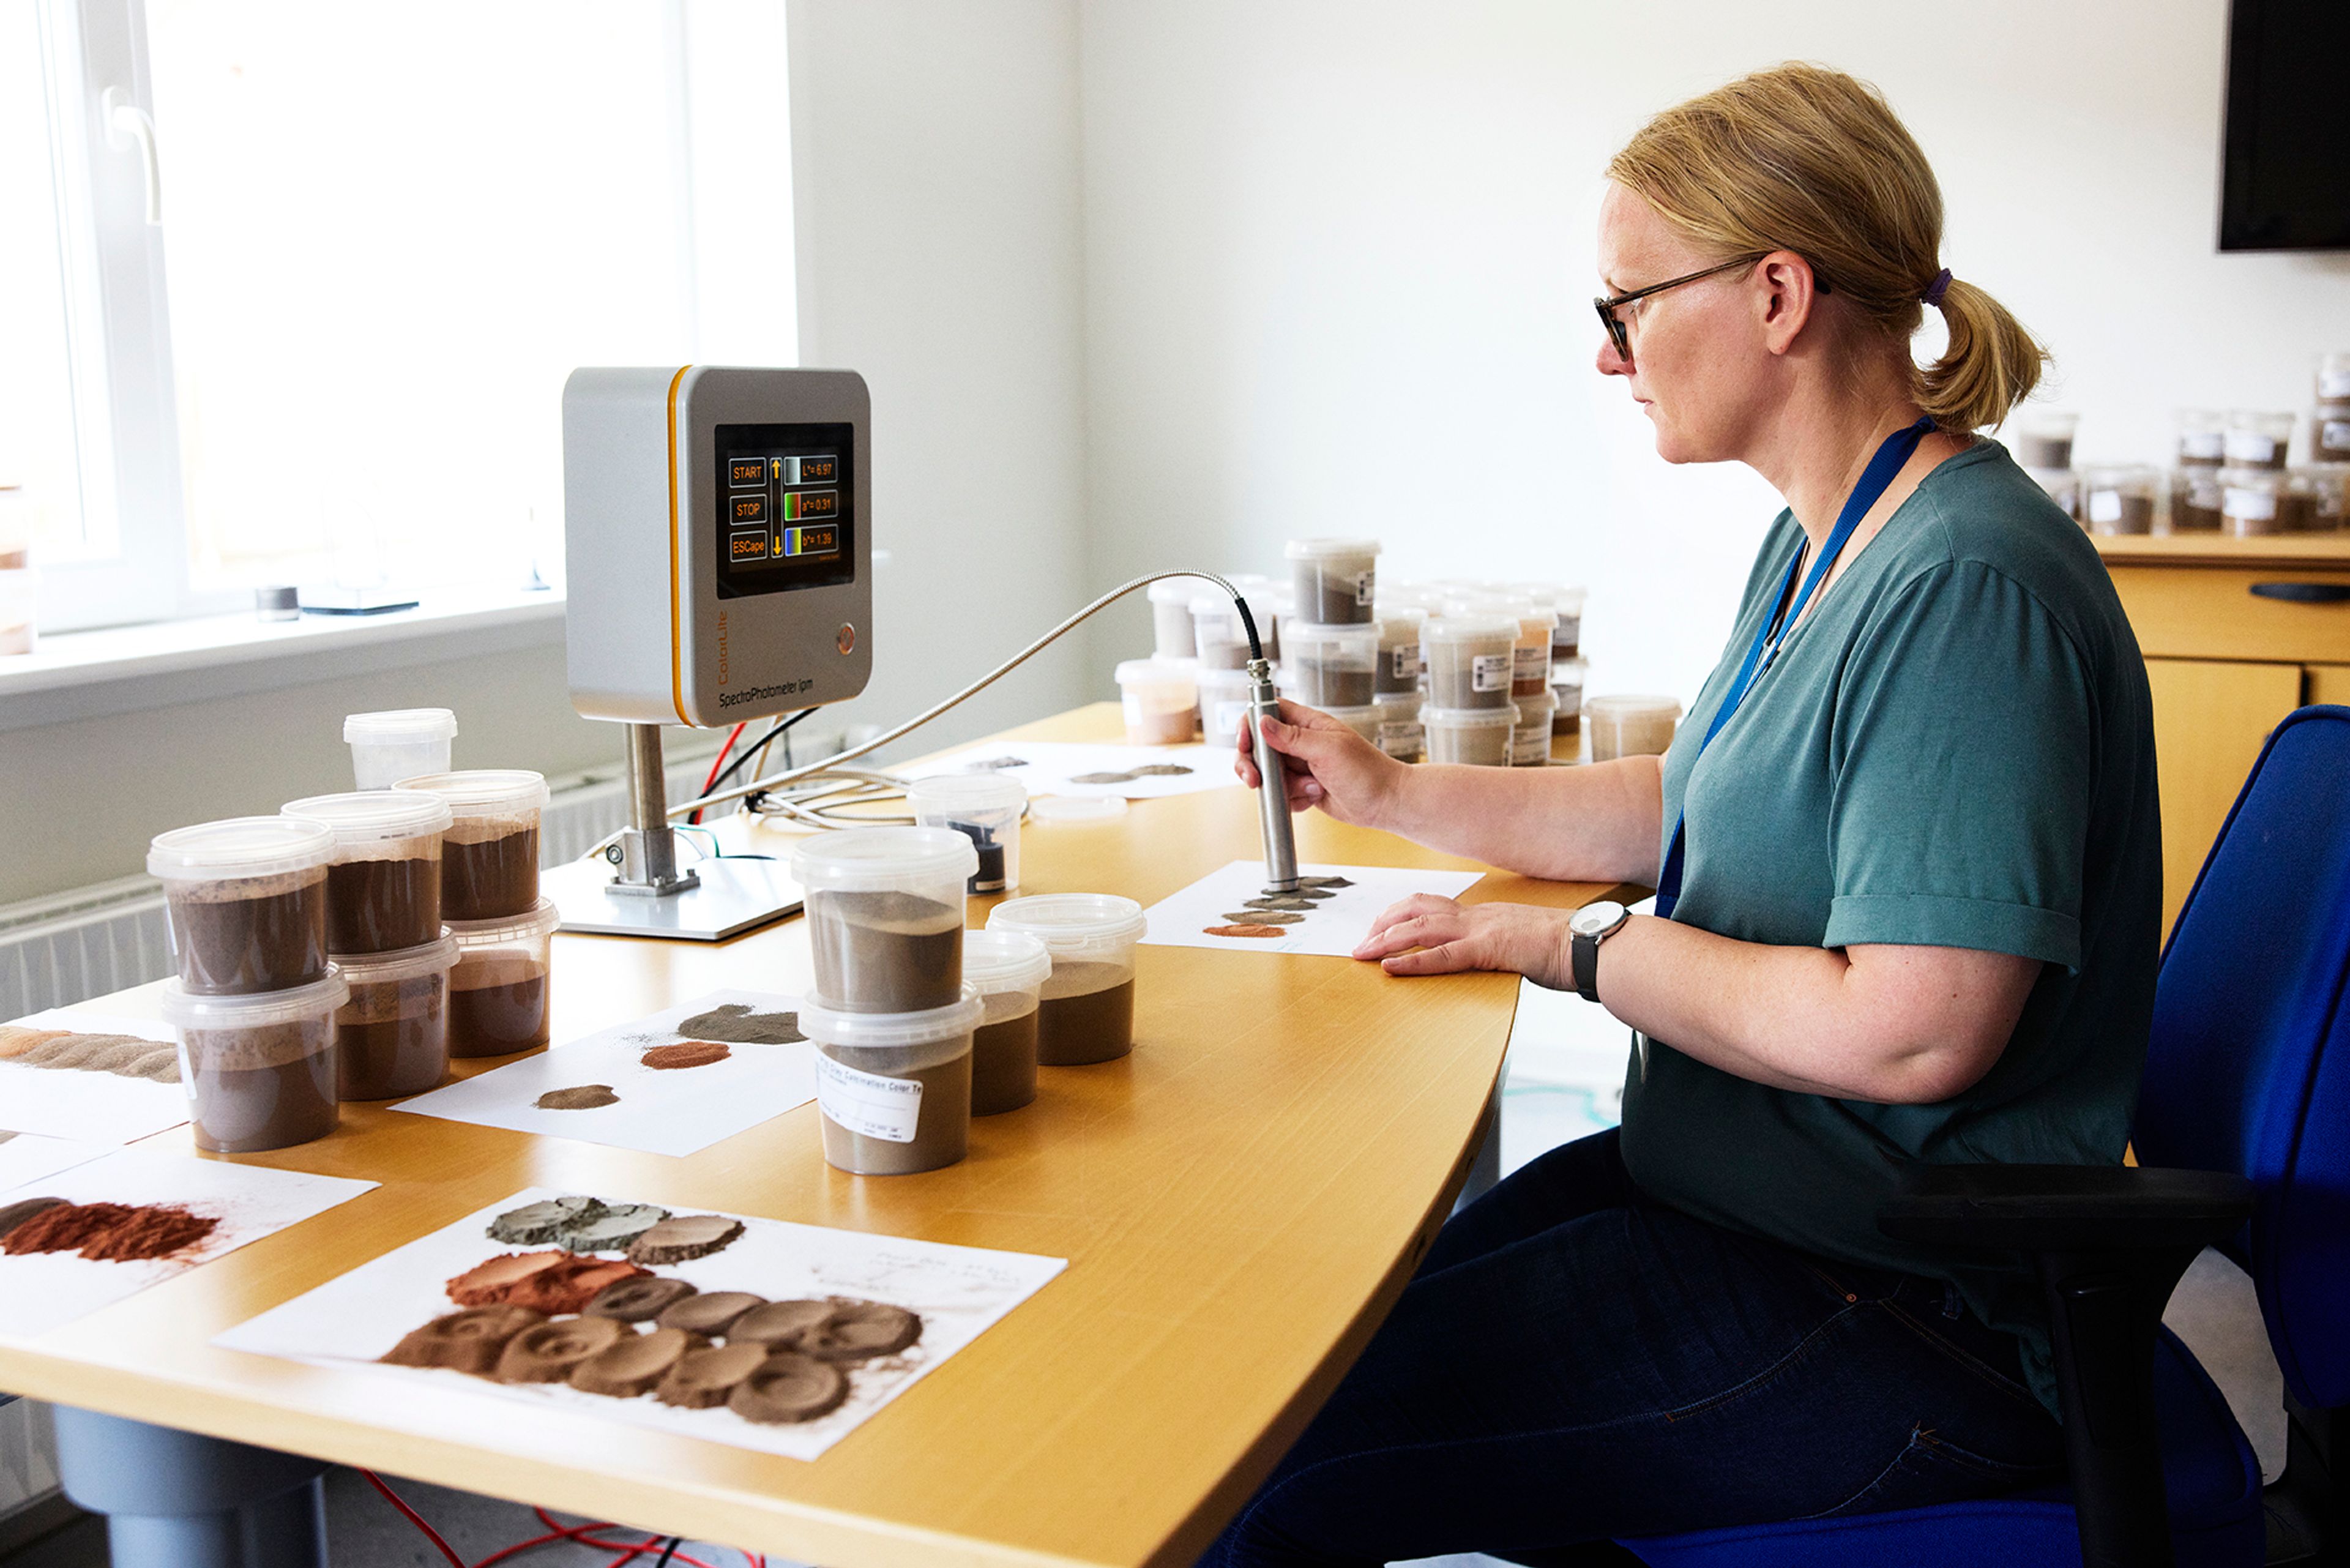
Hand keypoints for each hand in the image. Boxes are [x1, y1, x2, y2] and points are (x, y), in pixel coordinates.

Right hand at [1232, 700, 1404, 827]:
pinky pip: (1283, 795)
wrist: (1386, 803)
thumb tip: (1262, 723)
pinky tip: (1314, 799)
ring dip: (1284, 787)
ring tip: (1311, 789)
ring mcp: (1302, 766)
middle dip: (1254, 765)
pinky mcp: (1303, 788)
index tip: (1245, 743)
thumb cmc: (1367, 772)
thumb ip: (1293, 737)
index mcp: (1308, 724)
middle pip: (1260, 747)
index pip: (1269, 712)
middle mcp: (1301, 743)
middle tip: (1255, 779)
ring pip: (1270, 775)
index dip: (1251, 725)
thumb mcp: (1328, 749)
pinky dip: (1293, 801)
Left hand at [1353, 894, 1575, 986]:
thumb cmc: (1565, 947)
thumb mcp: (1523, 940)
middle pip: (1416, 911)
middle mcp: (1477, 916)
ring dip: (1385, 941)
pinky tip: (1390, 968)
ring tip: (1361, 953)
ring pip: (1420, 930)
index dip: (1400, 914)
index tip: (1380, 926)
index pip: (1432, 905)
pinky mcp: (1490, 951)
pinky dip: (1412, 962)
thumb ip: (1500, 943)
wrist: (1590, 944)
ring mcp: (1482, 931)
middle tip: (1360, 942)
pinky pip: (1442, 956)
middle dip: (1383, 925)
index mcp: (1484, 914)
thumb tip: (1489, 954)